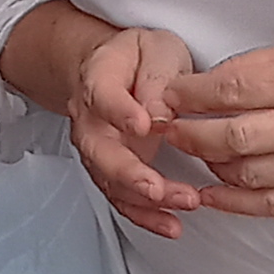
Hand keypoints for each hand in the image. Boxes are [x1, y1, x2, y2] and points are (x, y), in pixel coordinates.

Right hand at [58, 21, 204, 240]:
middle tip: (156, 187)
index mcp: (99, 79)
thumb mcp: (157, 49)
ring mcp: (98, 151)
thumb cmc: (138, 59)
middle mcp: (90, 120)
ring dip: (146, 200)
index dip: (120, 112)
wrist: (115, 70)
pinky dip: (146, 216)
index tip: (144, 124)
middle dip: (129, 174)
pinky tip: (171, 224)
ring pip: (111, 182)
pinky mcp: (112, 173)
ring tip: (184, 202)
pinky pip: (123, 200)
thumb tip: (160, 113)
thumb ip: (158, 76)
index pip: (103, 97)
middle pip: (99, 152)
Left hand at [160, 42, 273, 218]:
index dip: (191, 95)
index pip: (235, 87)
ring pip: (250, 174)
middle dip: (191, 134)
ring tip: (197, 153)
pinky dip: (235, 201)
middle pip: (235, 136)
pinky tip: (212, 193)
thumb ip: (264, 67)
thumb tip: (205, 87)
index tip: (170, 96)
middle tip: (169, 130)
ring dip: (211, 166)